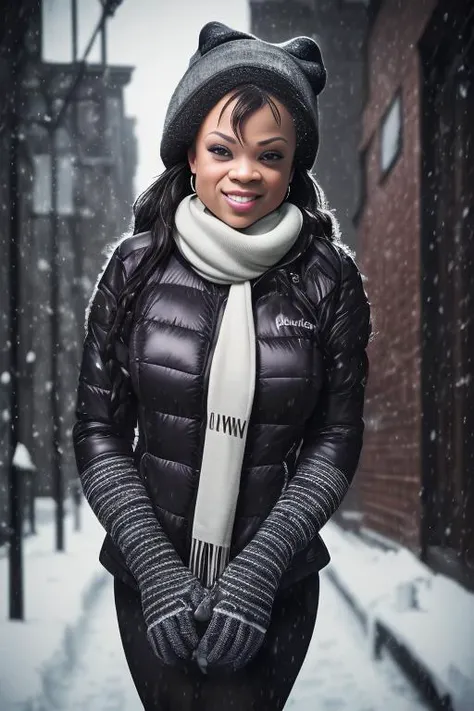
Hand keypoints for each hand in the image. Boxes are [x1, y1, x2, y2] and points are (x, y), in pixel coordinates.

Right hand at [141, 575, 206, 665]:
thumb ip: (204, 603)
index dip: (194, 641)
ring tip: (182, 660)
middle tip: (193, 657)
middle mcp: (166, 613)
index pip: (186, 629)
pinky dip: (161, 652)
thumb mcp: (194, 588)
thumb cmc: (180, 580)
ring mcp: (156, 618)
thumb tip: (214, 617)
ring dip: (172, 655)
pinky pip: (153, 641)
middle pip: (174, 639)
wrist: (156, 571)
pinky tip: (169, 657)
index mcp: (179, 605)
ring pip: (162, 643)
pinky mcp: (149, 621)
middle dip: (184, 651)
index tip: (200, 647)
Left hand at [191, 551, 279, 672]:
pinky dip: (245, 656)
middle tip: (205, 666)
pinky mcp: (263, 623)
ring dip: (229, 661)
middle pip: (228, 646)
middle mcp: (243, 617)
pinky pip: (254, 645)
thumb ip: (208, 603)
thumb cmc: (237, 575)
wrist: (262, 567)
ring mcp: (255, 621)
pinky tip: (237, 661)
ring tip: (219, 668)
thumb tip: (197, 617)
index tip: (197, 657)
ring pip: (242, 649)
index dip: (206, 649)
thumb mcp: (219, 586)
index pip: (216, 635)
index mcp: (229, 607)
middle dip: (215, 659)